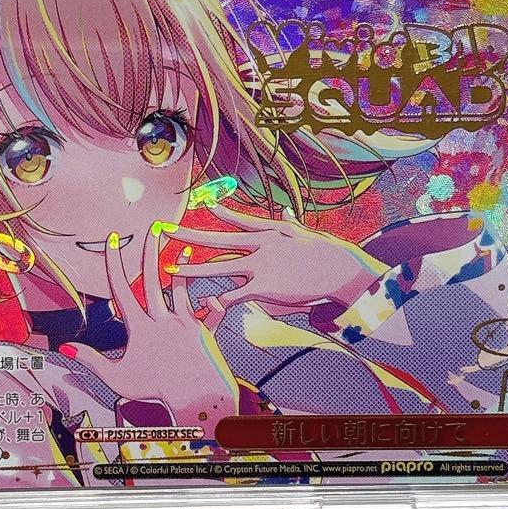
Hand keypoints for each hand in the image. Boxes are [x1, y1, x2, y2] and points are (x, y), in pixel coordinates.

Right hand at [59, 228, 238, 429]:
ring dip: (182, 267)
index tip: (111, 239)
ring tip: (185, 246)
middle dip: (151, 251)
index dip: (114, 262)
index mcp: (140, 327)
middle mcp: (163, 319)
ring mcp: (186, 323)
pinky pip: (210, 314)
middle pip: (153, 278)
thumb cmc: (154, 391)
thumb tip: (64, 347)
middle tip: (153, 227)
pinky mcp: (204, 331)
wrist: (196, 397)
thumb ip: (91, 360)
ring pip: (182, 288)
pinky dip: (212, 305)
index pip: (121, 288)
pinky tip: (214, 297)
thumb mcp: (116, 377)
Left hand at [166, 203, 388, 321]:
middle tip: (167, 231)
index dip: (220, 213)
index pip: (238, 221)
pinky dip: (219, 301)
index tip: (204, 205)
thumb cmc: (326, 252)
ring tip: (172, 270)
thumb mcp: (305, 232)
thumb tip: (287, 212)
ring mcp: (259, 265)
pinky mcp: (263, 287)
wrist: (339, 269)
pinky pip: (234, 294)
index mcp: (269, 232)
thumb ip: (290, 224)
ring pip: (218, 267)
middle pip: (217, 240)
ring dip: (193, 270)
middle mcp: (259, 245)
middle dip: (190, 236)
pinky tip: (204, 303)